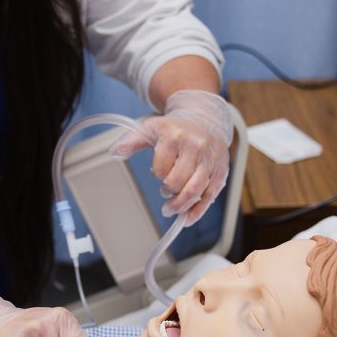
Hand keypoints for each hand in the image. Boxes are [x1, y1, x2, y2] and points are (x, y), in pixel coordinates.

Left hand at [110, 90, 233, 224]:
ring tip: (171, 209)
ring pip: (195, 192)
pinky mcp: (221, 171)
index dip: (157, 173)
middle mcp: (196, 146)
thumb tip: (115, 152)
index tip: (158, 172)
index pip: (161, 167)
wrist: (205, 118)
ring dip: (180, 206)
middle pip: (178, 182)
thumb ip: (131, 141)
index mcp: (175, 135)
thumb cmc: (176, 128)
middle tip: (165, 193)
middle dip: (168, 193)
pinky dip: (197, 211)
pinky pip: (210, 197)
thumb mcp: (151, 129)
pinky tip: (186, 218)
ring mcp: (210, 160)